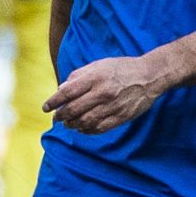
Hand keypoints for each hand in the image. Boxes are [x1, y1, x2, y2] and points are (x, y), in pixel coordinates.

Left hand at [43, 56, 161, 133]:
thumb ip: (79, 76)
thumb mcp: (99, 65)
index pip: (67, 92)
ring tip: (68, 124)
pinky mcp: (121, 117)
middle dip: (61, 116)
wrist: (150, 76)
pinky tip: (82, 128)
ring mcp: (112, 106)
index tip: (46, 108)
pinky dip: (87, 131)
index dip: (53, 102)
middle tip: (57, 117)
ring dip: (72, 125)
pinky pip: (99, 128)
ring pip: (85, 122)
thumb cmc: (121, 68)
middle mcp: (103, 92)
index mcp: (95, 77)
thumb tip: (61, 89)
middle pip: (73, 109)